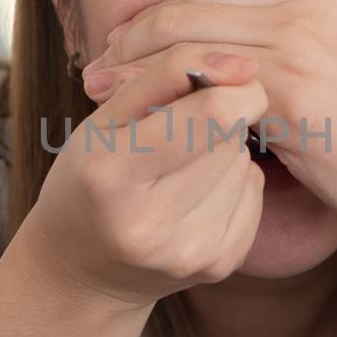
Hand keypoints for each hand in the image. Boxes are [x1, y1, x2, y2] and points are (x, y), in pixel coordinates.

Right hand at [22, 56, 267, 311]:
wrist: (82, 270)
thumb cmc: (91, 178)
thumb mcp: (103, 119)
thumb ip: (164, 76)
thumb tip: (244, 65)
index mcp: (110, 174)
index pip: (210, 114)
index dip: (231, 84)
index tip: (230, 73)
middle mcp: (150, 224)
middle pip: (229, 136)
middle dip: (216, 118)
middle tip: (179, 130)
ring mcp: (188, 252)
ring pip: (242, 162)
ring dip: (222, 151)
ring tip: (178, 168)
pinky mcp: (219, 265)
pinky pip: (253, 192)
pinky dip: (233, 182)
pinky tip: (196, 195)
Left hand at [84, 0, 336, 255]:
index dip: (164, 13)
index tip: (127, 37)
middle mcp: (308, 10)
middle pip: (194, 14)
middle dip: (135, 40)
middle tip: (98, 64)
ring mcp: (300, 53)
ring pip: (193, 50)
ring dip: (138, 72)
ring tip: (103, 93)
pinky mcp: (294, 101)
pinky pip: (213, 92)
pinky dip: (172, 102)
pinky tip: (144, 120)